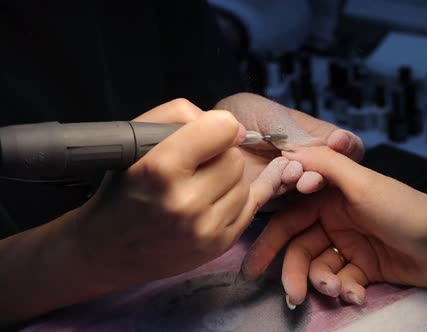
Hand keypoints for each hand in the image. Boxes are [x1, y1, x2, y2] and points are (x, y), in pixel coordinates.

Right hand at [67, 99, 285, 287]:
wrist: (108, 252)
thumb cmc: (121, 191)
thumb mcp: (135, 140)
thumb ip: (177, 115)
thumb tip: (228, 125)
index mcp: (160, 169)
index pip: (221, 129)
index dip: (220, 126)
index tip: (214, 132)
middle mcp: (185, 202)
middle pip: (235, 158)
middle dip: (221, 156)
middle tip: (198, 166)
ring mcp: (204, 228)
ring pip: (244, 183)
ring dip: (228, 180)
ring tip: (200, 187)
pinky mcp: (219, 246)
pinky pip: (248, 207)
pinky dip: (233, 201)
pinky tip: (210, 203)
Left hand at [215, 93, 363, 194]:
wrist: (207, 129)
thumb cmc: (244, 114)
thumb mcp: (275, 115)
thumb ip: (302, 132)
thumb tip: (335, 145)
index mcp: (315, 139)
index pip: (346, 146)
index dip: (347, 146)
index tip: (338, 143)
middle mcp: (308, 163)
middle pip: (334, 173)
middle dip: (325, 171)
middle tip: (313, 169)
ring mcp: (290, 182)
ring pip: (310, 188)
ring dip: (305, 181)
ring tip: (292, 172)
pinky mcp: (269, 198)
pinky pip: (283, 199)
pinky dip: (282, 189)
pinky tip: (277, 179)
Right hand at [240, 146, 426, 306]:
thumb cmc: (405, 210)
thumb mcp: (362, 183)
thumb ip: (325, 163)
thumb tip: (286, 151)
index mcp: (331, 194)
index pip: (290, 217)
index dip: (271, 240)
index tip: (252, 265)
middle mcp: (336, 217)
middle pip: (301, 247)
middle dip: (295, 271)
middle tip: (291, 295)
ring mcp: (349, 243)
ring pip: (320, 267)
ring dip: (324, 282)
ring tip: (338, 291)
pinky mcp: (363, 266)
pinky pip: (342, 279)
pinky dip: (346, 289)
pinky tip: (357, 293)